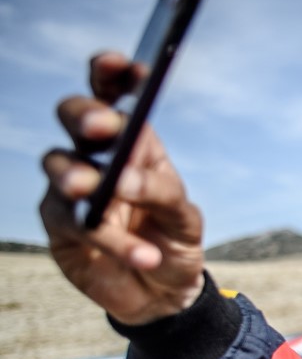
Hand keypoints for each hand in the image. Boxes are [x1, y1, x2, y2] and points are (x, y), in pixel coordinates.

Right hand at [39, 52, 204, 325]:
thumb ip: (161, 191)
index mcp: (135, 144)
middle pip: (75, 116)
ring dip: (79, 175)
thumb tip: (122, 179)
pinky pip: (75, 222)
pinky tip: (143, 255)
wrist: (162, 295)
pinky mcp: (61, 226)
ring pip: (60, 163)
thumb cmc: (174, 241)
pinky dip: (112, 239)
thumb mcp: (184, 218)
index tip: (123, 64)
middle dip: (85, 113)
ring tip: (94, 188)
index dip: (112, 74)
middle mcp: (97, 158)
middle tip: (100, 125)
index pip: (115, 96)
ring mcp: (72, 190)